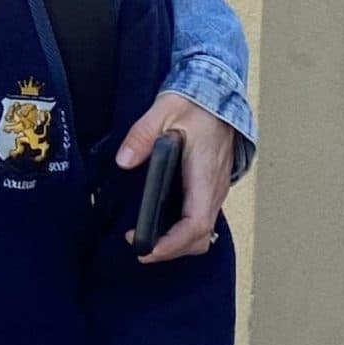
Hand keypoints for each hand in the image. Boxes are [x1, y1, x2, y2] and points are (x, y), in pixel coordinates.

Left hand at [115, 93, 235, 263]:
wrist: (219, 93)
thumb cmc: (196, 103)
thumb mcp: (164, 110)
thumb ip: (142, 135)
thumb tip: (124, 160)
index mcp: (205, 175)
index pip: (195, 224)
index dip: (172, 244)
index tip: (146, 249)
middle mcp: (215, 188)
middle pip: (200, 238)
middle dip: (171, 250)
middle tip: (139, 247)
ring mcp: (216, 189)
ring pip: (203, 232)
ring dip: (178, 244)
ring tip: (147, 239)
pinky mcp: (211, 186)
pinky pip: (201, 219)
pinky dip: (183, 231)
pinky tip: (161, 223)